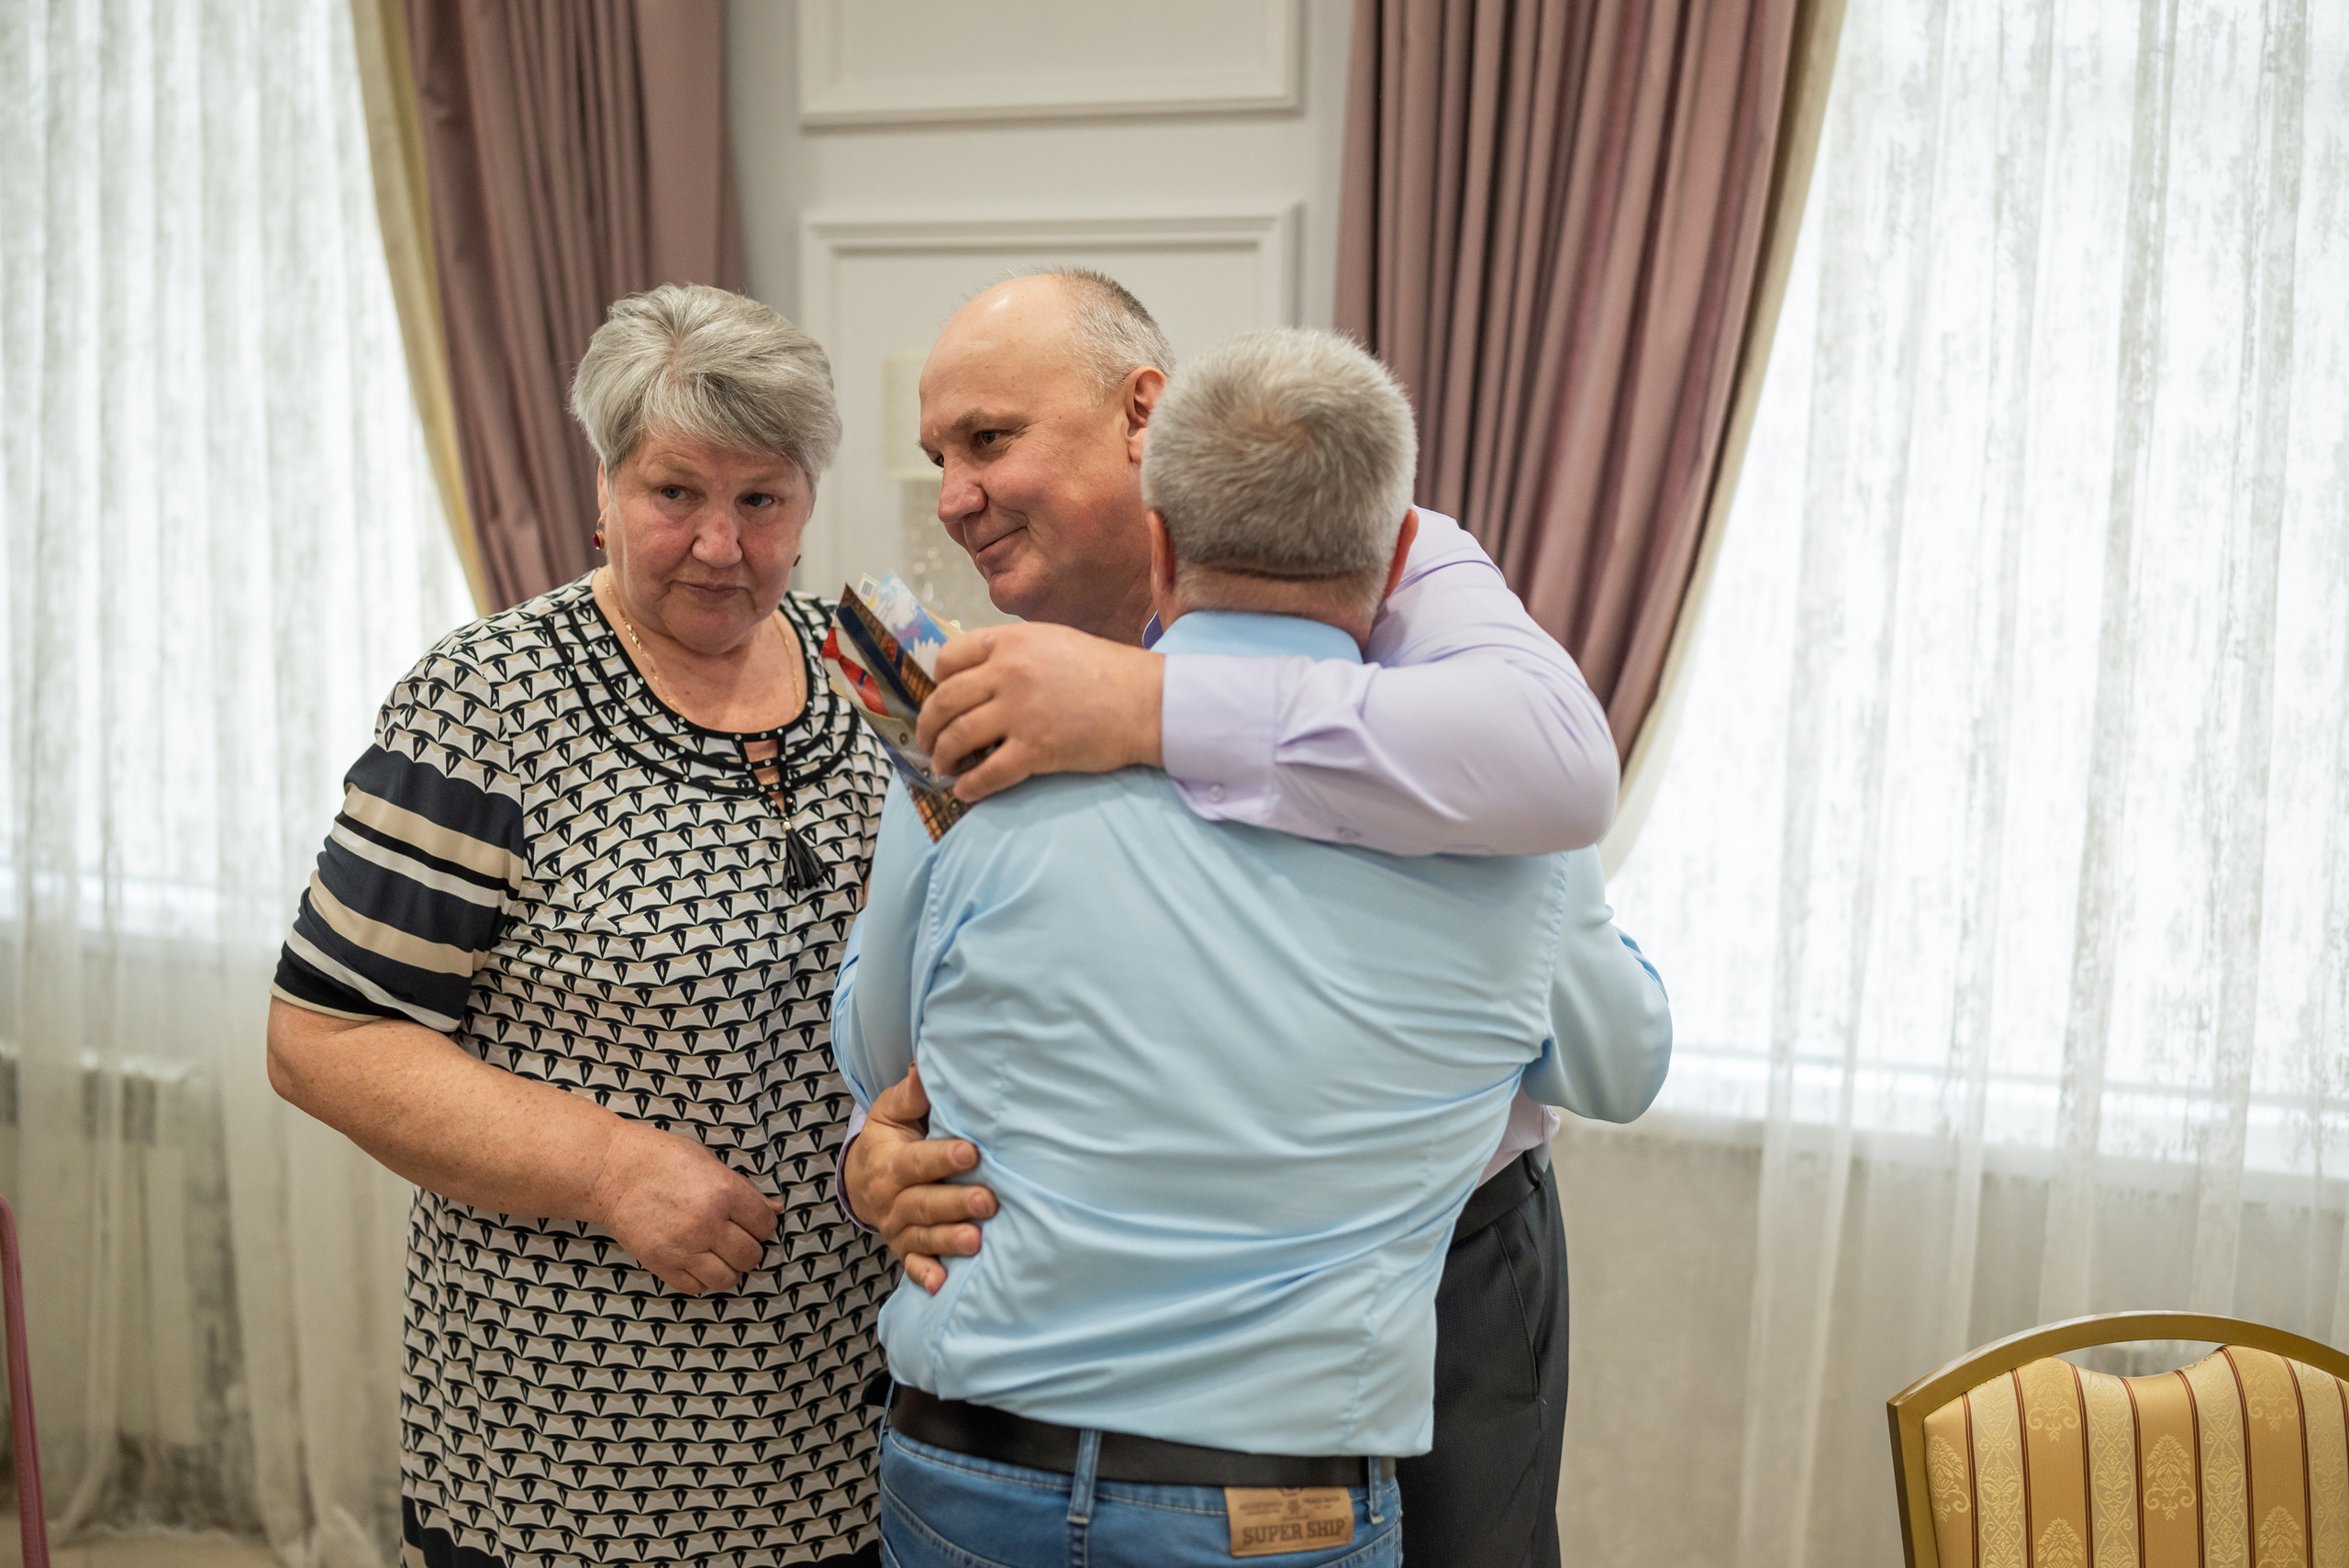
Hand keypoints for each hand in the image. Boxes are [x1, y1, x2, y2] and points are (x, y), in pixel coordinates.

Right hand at [587, 1120, 781, 1294]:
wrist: (610, 1172)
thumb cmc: (660, 1158)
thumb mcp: (708, 1161)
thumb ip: (744, 1188)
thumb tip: (775, 1209)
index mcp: (724, 1192)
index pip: (765, 1225)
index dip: (764, 1224)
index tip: (754, 1221)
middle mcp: (707, 1224)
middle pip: (750, 1256)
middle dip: (750, 1248)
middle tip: (738, 1238)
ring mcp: (683, 1248)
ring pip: (726, 1279)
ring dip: (729, 1269)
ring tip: (720, 1254)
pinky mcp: (661, 1264)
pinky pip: (695, 1287)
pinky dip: (702, 1279)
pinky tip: (698, 1261)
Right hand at [844, 1064, 995, 1293]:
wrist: (860, 1179)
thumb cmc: (887, 1140)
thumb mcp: (890, 1112)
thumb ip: (911, 1094)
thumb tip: (924, 1067)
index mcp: (891, 1162)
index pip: (917, 1161)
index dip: (943, 1158)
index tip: (972, 1153)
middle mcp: (891, 1198)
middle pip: (924, 1203)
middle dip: (956, 1203)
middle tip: (988, 1202)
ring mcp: (898, 1227)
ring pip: (924, 1235)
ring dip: (949, 1240)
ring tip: (976, 1241)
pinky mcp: (905, 1249)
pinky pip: (913, 1266)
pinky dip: (926, 1276)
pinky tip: (943, 1285)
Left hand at [915, 623, 1164, 802]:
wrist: (1147, 701)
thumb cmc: (1105, 671)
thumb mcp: (1052, 642)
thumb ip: (1012, 653)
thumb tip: (977, 677)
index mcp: (1010, 641)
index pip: (948, 658)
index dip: (936, 683)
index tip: (938, 700)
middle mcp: (1007, 672)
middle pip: (944, 702)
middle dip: (928, 727)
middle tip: (927, 742)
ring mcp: (1019, 711)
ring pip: (957, 737)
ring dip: (943, 757)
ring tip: (943, 767)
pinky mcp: (1035, 749)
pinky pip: (988, 773)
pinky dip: (971, 786)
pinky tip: (965, 792)